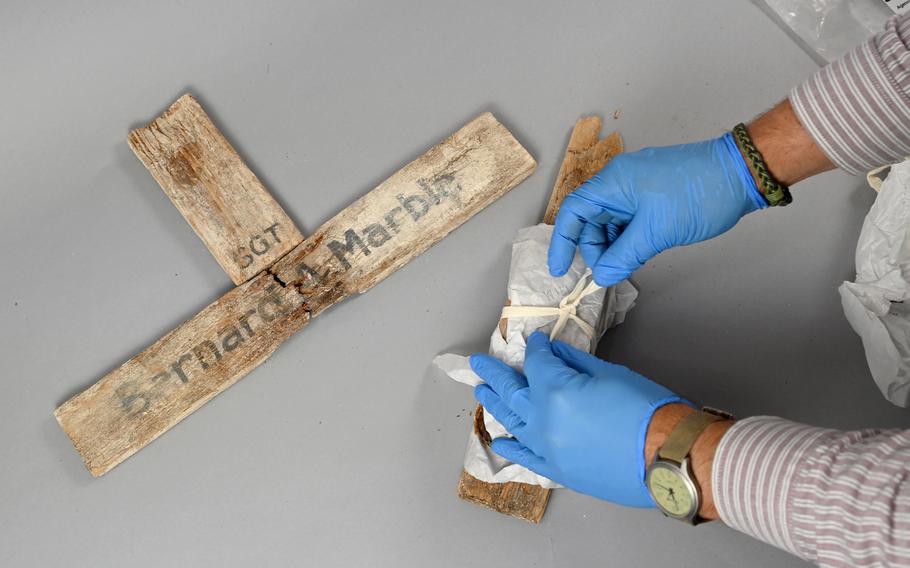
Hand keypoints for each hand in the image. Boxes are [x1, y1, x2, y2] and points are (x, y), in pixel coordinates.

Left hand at [470, 332, 687, 507]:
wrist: (668, 458)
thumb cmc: (646, 412)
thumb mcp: (611, 375)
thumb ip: (576, 363)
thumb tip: (557, 353)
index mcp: (555, 392)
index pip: (537, 363)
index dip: (536, 348)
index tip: (537, 341)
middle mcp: (543, 421)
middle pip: (512, 391)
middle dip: (495, 373)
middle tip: (479, 363)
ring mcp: (547, 449)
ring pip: (511, 422)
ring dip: (494, 404)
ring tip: (481, 391)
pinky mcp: (557, 471)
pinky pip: (525, 457)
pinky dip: (510, 447)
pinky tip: (499, 438)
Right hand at [548, 132, 766, 286]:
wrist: (742, 173)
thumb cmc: (700, 193)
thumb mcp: (656, 232)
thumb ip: (624, 256)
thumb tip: (602, 275)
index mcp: (613, 182)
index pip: (573, 211)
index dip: (562, 241)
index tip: (561, 269)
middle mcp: (620, 181)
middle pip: (591, 219)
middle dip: (595, 248)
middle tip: (609, 270)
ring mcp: (638, 186)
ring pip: (611, 222)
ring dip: (614, 245)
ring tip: (629, 262)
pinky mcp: (654, 194)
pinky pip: (630, 219)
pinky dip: (630, 238)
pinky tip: (640, 252)